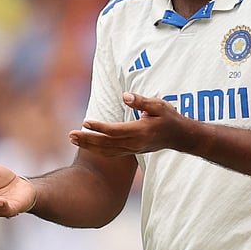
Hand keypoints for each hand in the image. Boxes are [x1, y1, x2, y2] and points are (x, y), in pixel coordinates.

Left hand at [70, 92, 185, 156]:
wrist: (180, 137)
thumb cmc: (169, 118)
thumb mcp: (159, 105)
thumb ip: (141, 102)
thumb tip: (125, 96)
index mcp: (140, 132)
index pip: (115, 131)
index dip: (99, 127)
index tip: (85, 122)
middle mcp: (134, 143)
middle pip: (106, 143)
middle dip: (87, 139)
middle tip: (70, 134)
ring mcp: (132, 149)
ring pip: (106, 151)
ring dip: (88, 146)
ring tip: (72, 139)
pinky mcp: (131, 151)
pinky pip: (110, 153)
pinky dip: (97, 150)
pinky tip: (85, 145)